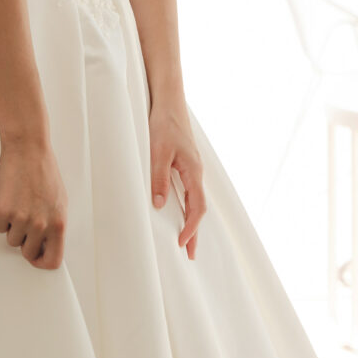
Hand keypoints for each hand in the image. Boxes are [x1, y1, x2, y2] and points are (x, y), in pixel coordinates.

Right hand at [0, 135, 67, 269]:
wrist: (27, 150)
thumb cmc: (44, 172)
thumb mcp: (59, 202)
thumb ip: (54, 225)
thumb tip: (47, 244)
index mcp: (58, 223)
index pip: (53, 260)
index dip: (42, 262)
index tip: (36, 257)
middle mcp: (41, 225)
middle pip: (28, 252)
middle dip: (25, 242)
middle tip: (25, 224)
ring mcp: (20, 219)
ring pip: (12, 240)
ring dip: (13, 228)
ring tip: (19, 206)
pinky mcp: (2, 211)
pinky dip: (1, 217)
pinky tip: (9, 199)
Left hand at [148, 102, 205, 259]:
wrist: (168, 101)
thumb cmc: (164, 124)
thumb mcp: (157, 152)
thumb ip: (159, 179)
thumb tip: (159, 205)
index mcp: (193, 171)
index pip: (196, 208)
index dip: (191, 228)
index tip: (183, 244)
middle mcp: (196, 172)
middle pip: (199, 208)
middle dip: (195, 232)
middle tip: (191, 255)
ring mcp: (192, 168)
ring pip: (195, 200)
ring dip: (191, 221)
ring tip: (186, 239)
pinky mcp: (186, 163)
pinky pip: (189, 191)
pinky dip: (187, 207)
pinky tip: (180, 212)